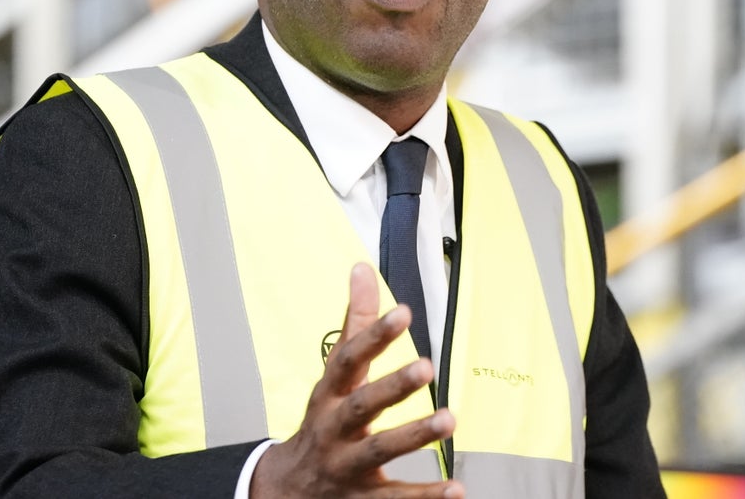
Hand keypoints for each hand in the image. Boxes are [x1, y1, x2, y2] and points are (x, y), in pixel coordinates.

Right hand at [251, 263, 463, 498]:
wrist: (287, 491)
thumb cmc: (323, 422)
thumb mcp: (334, 374)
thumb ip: (355, 323)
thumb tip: (362, 267)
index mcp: (329, 394)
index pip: (348, 359)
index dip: (374, 335)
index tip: (403, 312)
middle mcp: (334, 429)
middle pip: (360, 406)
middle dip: (391, 387)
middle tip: (425, 366)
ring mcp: (346, 467)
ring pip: (378, 452)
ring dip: (414, 436)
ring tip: (449, 420)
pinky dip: (426, 498)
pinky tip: (457, 489)